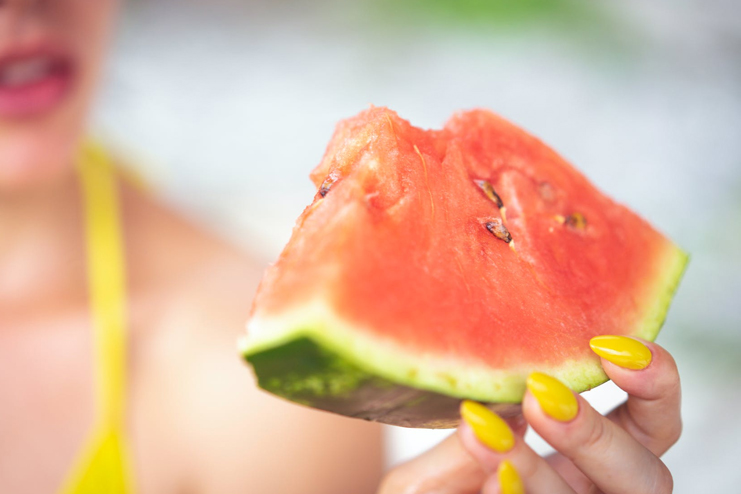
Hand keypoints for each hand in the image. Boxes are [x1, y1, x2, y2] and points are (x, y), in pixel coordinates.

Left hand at [379, 336, 680, 493]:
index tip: (608, 344)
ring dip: (542, 473)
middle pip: (646, 475)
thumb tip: (509, 405)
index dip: (654, 385)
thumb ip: (468, 444)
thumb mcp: (436, 467)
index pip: (650, 425)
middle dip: (598, 433)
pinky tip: (490, 481)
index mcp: (584, 464)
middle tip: (538, 394)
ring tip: (485, 434)